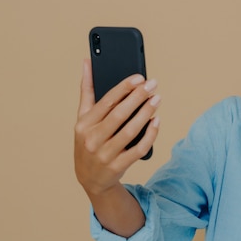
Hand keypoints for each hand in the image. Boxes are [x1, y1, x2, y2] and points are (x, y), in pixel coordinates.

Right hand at [74, 59, 160, 196]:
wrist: (90, 179)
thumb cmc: (88, 141)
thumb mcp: (83, 118)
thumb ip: (87, 90)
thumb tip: (88, 62)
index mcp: (84, 124)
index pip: (106, 102)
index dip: (124, 88)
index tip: (139, 77)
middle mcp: (93, 139)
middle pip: (120, 114)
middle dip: (138, 97)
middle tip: (153, 85)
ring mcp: (105, 154)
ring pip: (130, 131)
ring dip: (146, 113)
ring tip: (157, 99)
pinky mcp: (118, 166)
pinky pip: (138, 148)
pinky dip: (149, 135)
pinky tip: (156, 121)